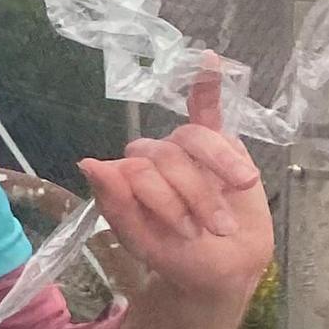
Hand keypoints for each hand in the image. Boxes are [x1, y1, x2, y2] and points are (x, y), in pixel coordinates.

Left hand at [77, 59, 270, 308]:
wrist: (223, 268)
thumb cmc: (178, 257)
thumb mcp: (143, 241)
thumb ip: (116, 203)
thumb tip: (88, 162)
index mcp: (126, 178)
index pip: (137, 169)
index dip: (164, 200)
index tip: (187, 235)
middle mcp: (153, 158)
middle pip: (168, 156)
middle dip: (194, 195)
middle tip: (214, 229)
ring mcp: (186, 149)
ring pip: (195, 140)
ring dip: (220, 168)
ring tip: (240, 194)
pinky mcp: (220, 143)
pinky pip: (208, 108)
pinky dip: (206, 85)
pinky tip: (206, 59)